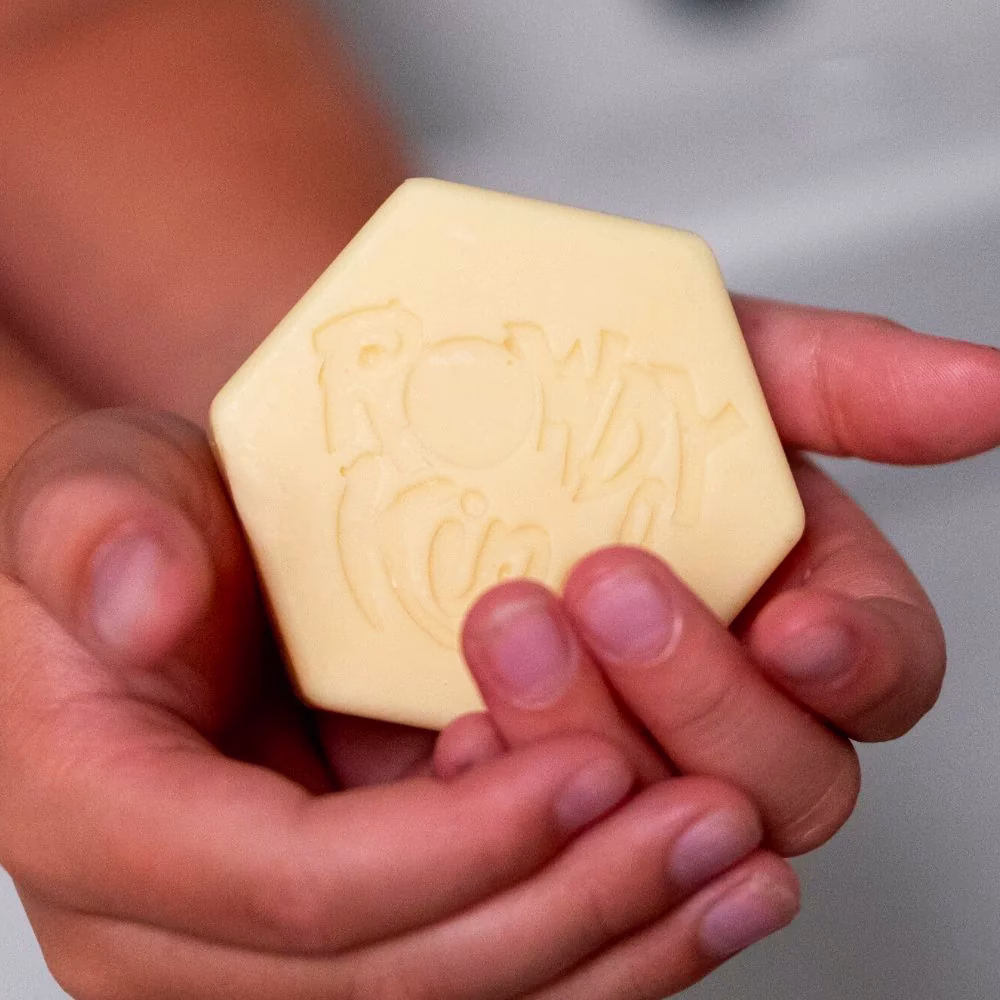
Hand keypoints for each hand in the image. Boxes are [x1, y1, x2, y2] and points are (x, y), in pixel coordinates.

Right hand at [0, 409, 796, 999]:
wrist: (164, 574)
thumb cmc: (132, 535)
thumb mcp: (91, 496)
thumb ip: (98, 538)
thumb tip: (147, 603)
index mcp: (109, 832)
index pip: (302, 888)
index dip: (460, 844)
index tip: (594, 768)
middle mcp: (188, 932)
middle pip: (404, 976)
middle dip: (573, 906)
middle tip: (708, 822)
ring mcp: (276, 947)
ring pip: (465, 996)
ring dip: (616, 941)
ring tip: (734, 863)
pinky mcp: (359, 923)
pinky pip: (487, 965)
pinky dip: (600, 939)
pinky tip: (695, 892)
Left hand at [458, 300, 999, 855]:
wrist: (435, 425)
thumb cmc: (589, 402)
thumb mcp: (712, 368)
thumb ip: (846, 380)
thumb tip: (987, 386)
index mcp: (798, 606)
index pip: (885, 675)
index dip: (859, 667)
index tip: (796, 629)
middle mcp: (724, 698)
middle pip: (785, 779)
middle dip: (700, 697)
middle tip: (606, 592)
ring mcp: (625, 750)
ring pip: (662, 825)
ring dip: (591, 735)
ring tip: (505, 629)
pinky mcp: (525, 786)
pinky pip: (540, 844)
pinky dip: (504, 789)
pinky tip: (460, 722)